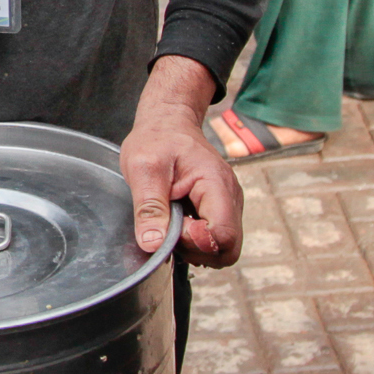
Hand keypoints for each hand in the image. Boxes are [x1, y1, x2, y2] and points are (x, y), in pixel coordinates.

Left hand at [119, 55, 244, 263]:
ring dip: (195, 247)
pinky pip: (214, 238)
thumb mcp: (143, 168)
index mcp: (216, 184)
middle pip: (229, 248)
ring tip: (171, 224)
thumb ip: (149, 207)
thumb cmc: (158, 139)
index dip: (196, 242)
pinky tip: (177, 224)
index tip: (173, 228)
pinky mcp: (219, 209)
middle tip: (170, 232)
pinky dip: (195, 241)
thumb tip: (152, 244)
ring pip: (223, 247)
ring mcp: (228, 204)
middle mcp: (230, 197)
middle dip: (198, 250)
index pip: (223, 235)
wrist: (168, 123)